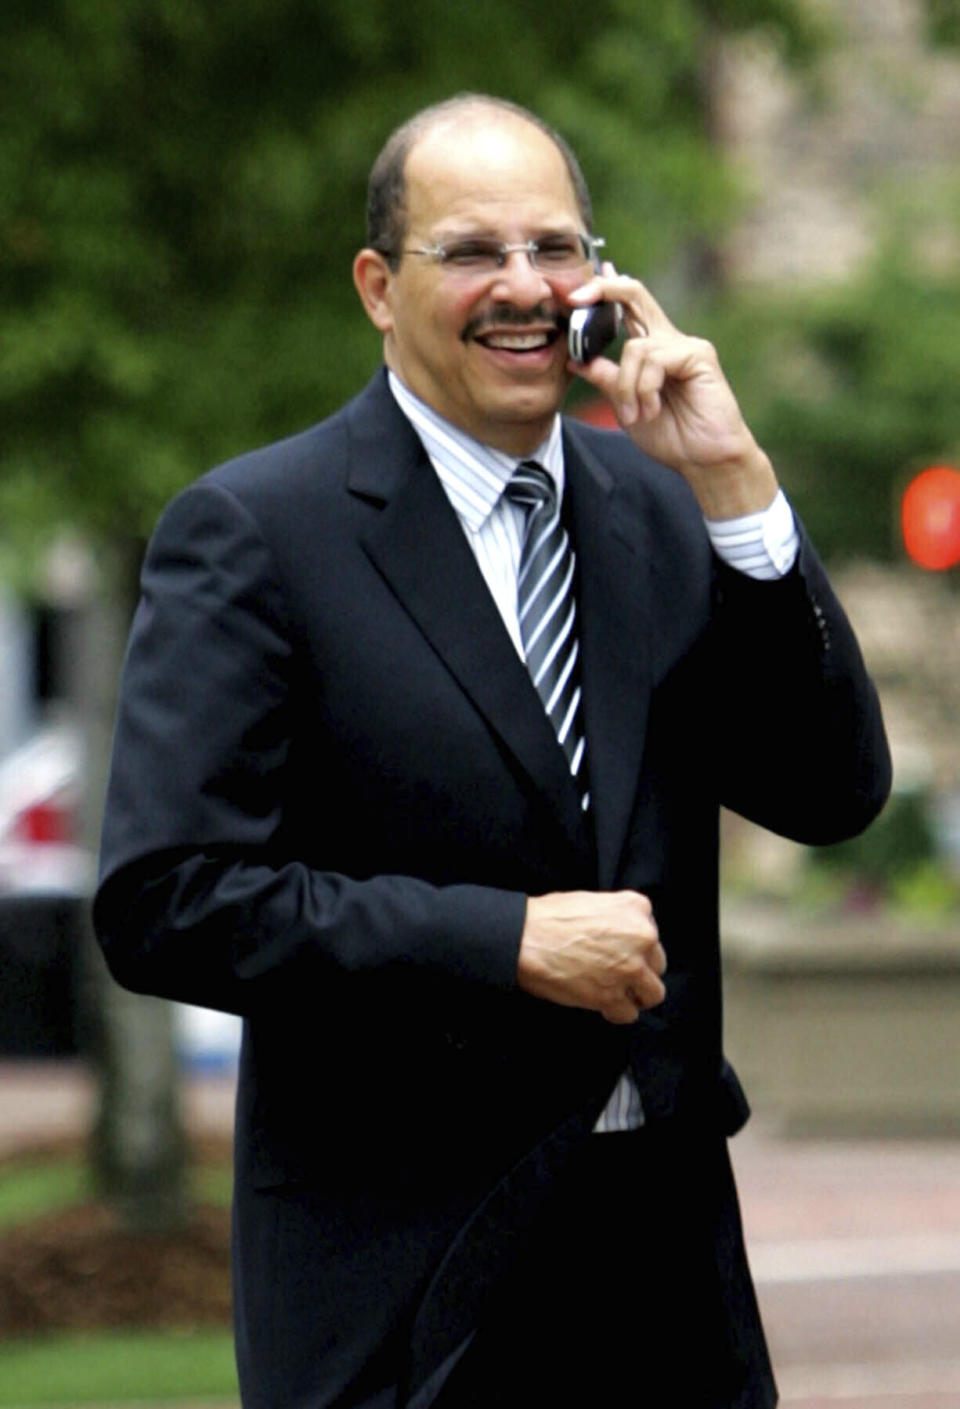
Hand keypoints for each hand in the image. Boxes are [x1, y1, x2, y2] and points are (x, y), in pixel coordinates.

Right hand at [517, 889, 666, 1024]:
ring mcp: (630, 968)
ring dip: (634, 996)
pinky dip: (615, 1012)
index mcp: (637, 908)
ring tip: (613, 994)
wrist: (524, 938)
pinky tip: (600, 1004)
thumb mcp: (593, 902)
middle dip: (639, 973)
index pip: (652, 937)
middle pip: (657, 965)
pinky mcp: (613, 995)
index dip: (635, 949)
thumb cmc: (548, 918)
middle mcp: (642, 937)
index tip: (618, 954)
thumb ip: (618, 919)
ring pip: (652, 993)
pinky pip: (629, 1013)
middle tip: (614, 975)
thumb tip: (622, 939)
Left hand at [567, 269, 778, 518]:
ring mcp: (685, 346)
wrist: (704, 461)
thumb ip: (607, 379)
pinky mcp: (698, 355)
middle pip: (635, 295)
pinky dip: (644, 389)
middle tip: (576, 298)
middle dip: (604, 290)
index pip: (626, 308)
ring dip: (627, 388)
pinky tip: (652, 410)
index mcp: (652, 349)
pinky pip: (655, 361)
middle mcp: (668, 341)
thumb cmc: (672, 436)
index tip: (576, 293)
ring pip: (634, 349)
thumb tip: (575, 360)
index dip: (603, 292)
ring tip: (635, 414)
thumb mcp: (625, 407)